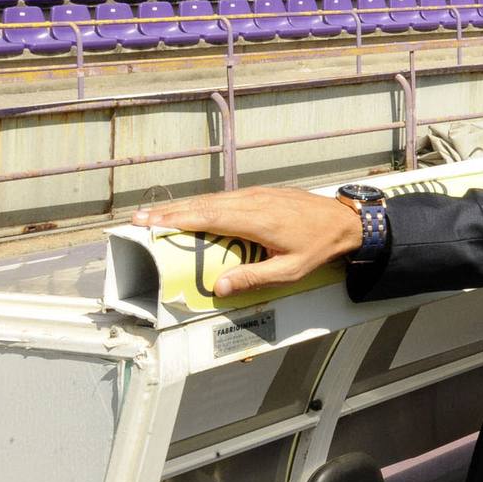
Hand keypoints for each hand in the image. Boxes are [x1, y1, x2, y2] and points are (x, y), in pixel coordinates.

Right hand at [131, 186, 363, 296]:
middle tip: (138, 220)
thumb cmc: (318, 247)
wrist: (344, 221)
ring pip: (213, 199)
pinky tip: (190, 211)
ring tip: (155, 216)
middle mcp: (253, 201)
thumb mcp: (289, 270)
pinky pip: (225, 198)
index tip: (150, 222)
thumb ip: (254, 278)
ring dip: (183, 207)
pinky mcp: (261, 193)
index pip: (209, 217)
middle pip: (203, 205)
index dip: (177, 219)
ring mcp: (257, 194)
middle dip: (170, 212)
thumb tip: (219, 288)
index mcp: (257, 219)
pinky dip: (203, 204)